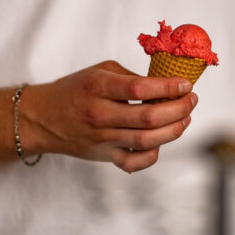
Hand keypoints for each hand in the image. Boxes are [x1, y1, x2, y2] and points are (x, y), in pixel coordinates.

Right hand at [20, 60, 196, 171]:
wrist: (43, 118)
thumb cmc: (75, 90)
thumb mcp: (99, 71)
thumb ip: (131, 77)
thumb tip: (167, 85)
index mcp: (97, 87)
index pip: (140, 88)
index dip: (169, 86)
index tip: (186, 84)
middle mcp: (99, 114)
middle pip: (149, 117)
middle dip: (179, 108)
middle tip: (191, 100)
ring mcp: (102, 139)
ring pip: (148, 141)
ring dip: (174, 130)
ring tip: (185, 118)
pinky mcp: (104, 156)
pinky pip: (135, 162)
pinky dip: (154, 153)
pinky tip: (162, 140)